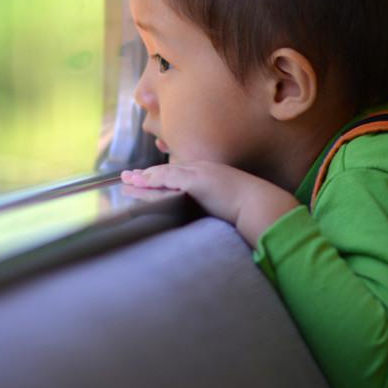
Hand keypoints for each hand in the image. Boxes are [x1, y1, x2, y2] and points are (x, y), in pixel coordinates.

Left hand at [120, 162, 299, 245]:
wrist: (261, 206)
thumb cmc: (250, 210)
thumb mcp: (227, 206)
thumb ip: (213, 206)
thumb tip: (205, 216)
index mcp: (209, 176)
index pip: (178, 175)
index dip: (159, 178)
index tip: (145, 181)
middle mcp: (202, 171)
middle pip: (166, 172)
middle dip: (145, 176)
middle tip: (126, 178)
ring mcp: (198, 174)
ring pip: (163, 175)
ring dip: (142, 179)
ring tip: (125, 182)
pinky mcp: (196, 180)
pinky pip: (167, 178)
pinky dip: (152, 179)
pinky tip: (139, 182)